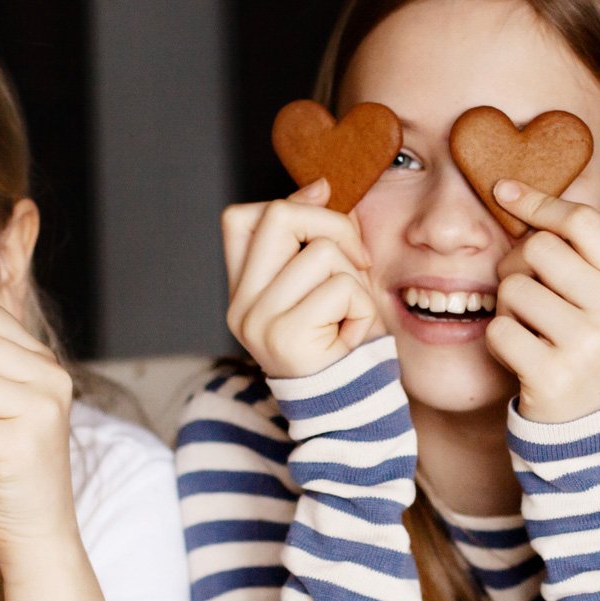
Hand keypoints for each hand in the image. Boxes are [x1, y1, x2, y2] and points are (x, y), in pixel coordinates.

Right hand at [221, 178, 380, 378]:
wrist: (347, 414)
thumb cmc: (339, 348)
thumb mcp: (322, 287)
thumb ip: (313, 241)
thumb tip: (321, 185)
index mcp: (242, 292)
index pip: (238, 219)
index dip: (287, 202)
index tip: (325, 207)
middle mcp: (240, 306)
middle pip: (278, 216)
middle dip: (333, 225)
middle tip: (359, 259)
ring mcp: (258, 322)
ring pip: (321, 252)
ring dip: (354, 278)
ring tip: (351, 312)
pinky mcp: (286, 337)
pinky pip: (340, 288)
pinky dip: (361, 307)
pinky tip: (352, 334)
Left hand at [484, 179, 599, 423]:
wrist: (591, 436)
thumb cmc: (589, 356)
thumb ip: (581, 258)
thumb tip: (517, 194)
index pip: (584, 222)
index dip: (540, 203)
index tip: (505, 192)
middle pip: (541, 249)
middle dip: (516, 266)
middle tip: (521, 293)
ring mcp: (590, 347)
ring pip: (515, 288)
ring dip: (507, 308)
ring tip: (528, 331)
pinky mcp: (553, 376)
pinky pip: (499, 329)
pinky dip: (498, 340)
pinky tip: (519, 357)